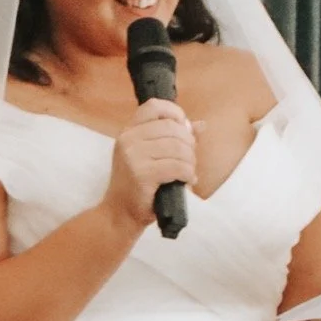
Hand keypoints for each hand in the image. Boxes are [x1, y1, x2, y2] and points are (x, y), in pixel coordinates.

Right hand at [103, 100, 198, 231]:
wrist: (119, 213)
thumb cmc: (138, 186)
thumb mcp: (150, 157)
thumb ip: (173, 138)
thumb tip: (200, 125)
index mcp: (128, 132)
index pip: (154, 106)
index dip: (175, 113)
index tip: (183, 129)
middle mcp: (128, 140)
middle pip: (172, 127)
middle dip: (188, 143)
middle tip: (189, 160)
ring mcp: (133, 156)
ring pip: (178, 147)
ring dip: (190, 161)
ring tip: (188, 172)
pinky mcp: (142, 174)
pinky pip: (177, 166)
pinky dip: (188, 174)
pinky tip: (187, 181)